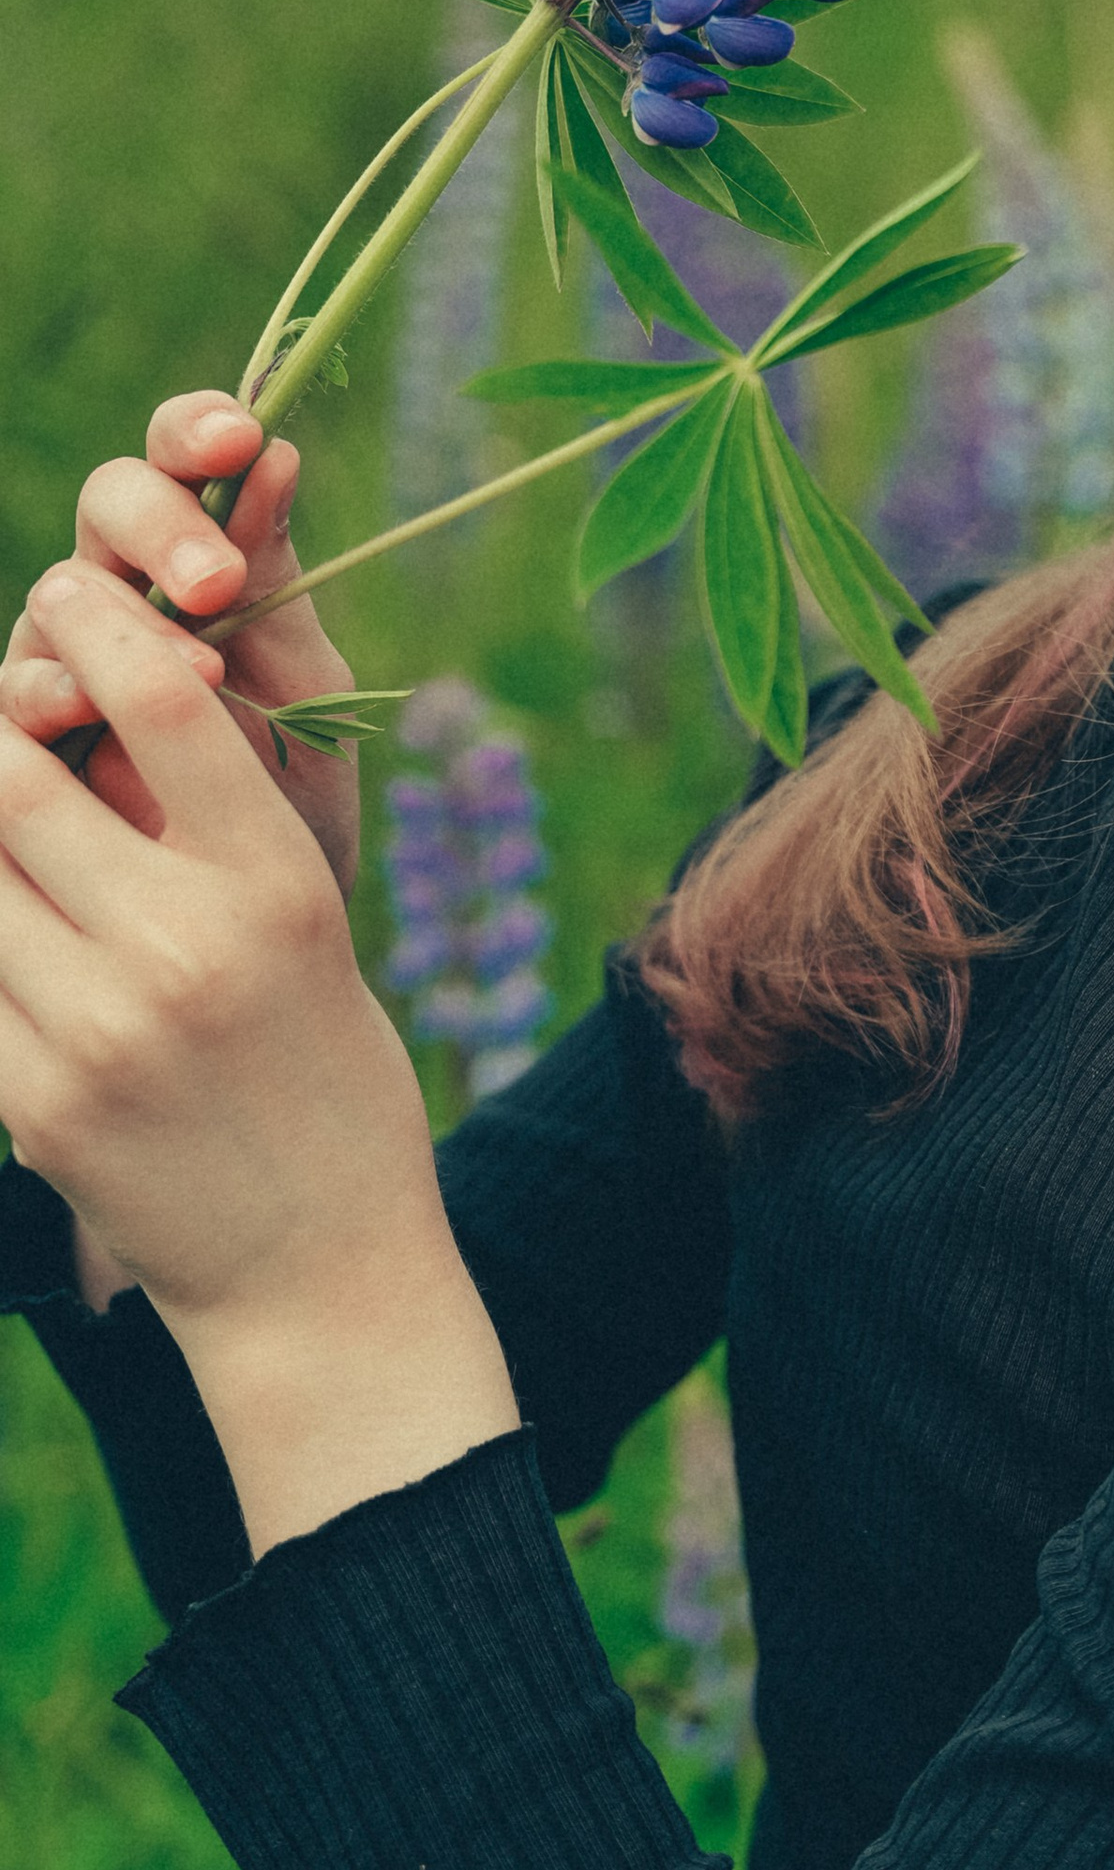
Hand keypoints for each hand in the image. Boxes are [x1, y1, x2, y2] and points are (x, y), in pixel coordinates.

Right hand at [0, 393, 360, 903]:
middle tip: (219, 582)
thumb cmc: (294, 794)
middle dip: (164, 525)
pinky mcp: (27, 733)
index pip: (181, 456)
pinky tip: (81, 705)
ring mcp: (64, 654)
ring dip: (122, 618)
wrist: (264, 917)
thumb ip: (281, 581)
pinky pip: (19, 693)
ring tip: (199, 668)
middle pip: (109, 500)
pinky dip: (51, 690)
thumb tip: (277, 449)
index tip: (242, 436)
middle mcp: (121, 587)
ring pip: (61, 590)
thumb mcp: (306, 685)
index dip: (195, 430)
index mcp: (202, 556)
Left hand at [0, 569, 515, 1552]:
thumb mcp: (311, 930)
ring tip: (9, 836)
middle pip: (16, 773)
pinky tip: (14, 928)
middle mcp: (185, 945)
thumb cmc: (325, 1075)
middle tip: (4, 722)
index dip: (95, 627)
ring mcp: (97, 1028)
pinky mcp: (33, 1101)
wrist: (322, 1270)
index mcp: (278, 886)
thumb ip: (211, 826)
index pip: (163, 701)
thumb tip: (98, 702)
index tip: (67, 599)